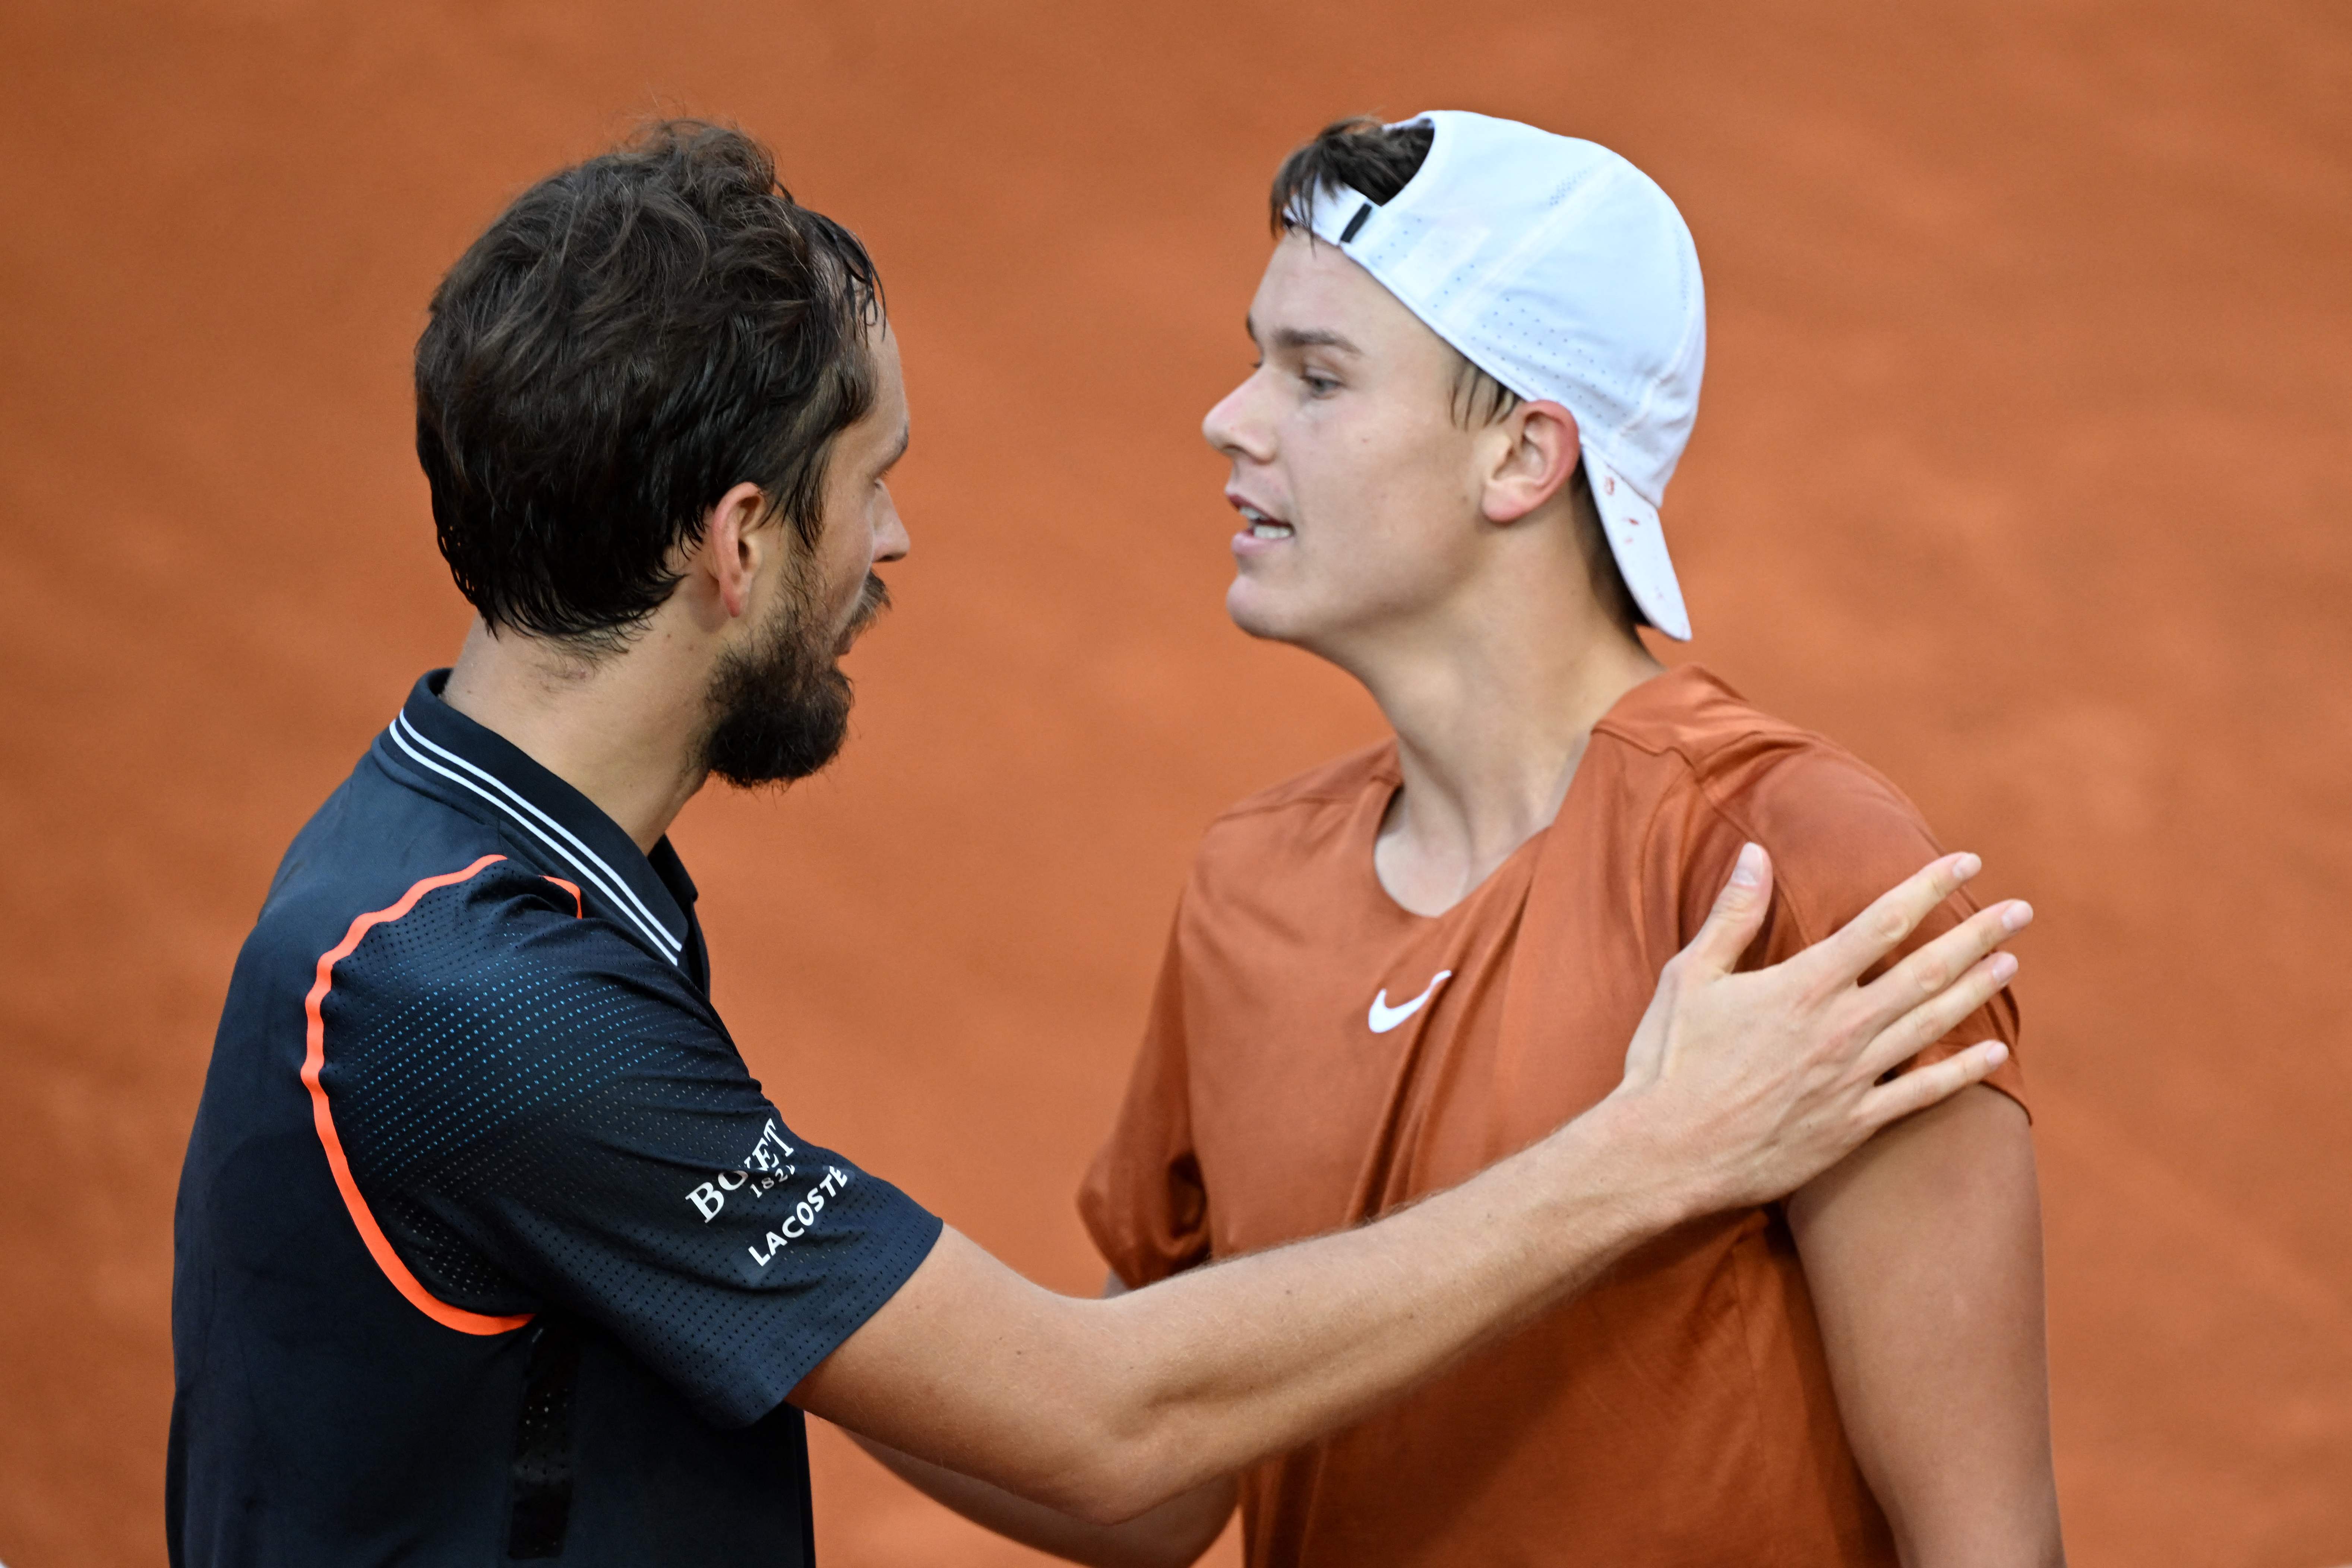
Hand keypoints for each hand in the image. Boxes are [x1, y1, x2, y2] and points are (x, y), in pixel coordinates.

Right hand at [1605, 843, 2026, 1215]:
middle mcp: (1839, 1028)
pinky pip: (1922, 1094)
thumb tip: (1756, 853)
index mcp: (1802, 986)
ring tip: (2011, 964)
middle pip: (1927, 971)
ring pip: (1934, 1026)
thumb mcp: (1689, 976)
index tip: (1967, 861)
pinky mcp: (1853, 1125)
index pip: (1883, 923)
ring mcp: (1852, 1079)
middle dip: (1979, 935)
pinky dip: (1963, 1073)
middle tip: (2022, 911)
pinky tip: (1995, 1054)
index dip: (1929, 887)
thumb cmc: (1669, 1061)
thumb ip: (1732, 915)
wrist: (1666, 1154)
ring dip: (1977, 991)